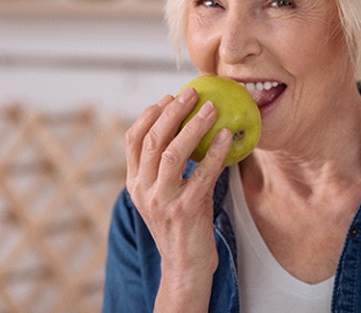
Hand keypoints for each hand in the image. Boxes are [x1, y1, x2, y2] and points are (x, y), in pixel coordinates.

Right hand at [125, 87, 231, 309]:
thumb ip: (161, 167)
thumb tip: (181, 128)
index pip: (132, 140)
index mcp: (134, 182)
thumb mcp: (159, 194)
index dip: (149, 115)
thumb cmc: (176, 222)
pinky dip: (216, 151)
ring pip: (174, 152)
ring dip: (194, 126)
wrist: (183, 265)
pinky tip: (227, 135)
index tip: (166, 98)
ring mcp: (163, 200)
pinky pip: (203, 172)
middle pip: (153, 140)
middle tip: (190, 94)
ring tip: (210, 108)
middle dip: (171, 112)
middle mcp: (143, 189)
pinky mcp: (186, 209)